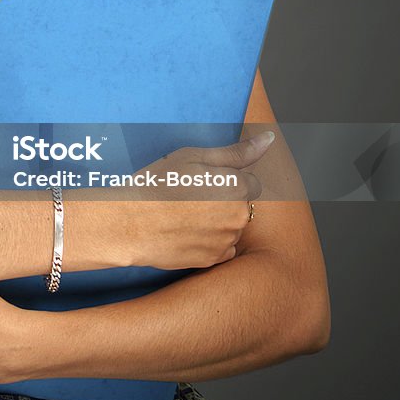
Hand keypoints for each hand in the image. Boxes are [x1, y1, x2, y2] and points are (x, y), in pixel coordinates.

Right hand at [113, 133, 270, 270]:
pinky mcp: (212, 260)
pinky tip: (185, 231)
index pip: (250, 182)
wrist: (131, 222)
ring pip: (231, 227)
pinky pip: (221, 248)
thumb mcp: (193, 157)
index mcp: (237, 186)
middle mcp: (238, 216)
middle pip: (241, 205)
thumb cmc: (158, 184)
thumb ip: (236, 151)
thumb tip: (268, 139)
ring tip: (184, 215)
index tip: (204, 181)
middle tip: (189, 196)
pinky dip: (208, 241)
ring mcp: (226, 240)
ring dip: (217, 221)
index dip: (227, 179)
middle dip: (223, 200)